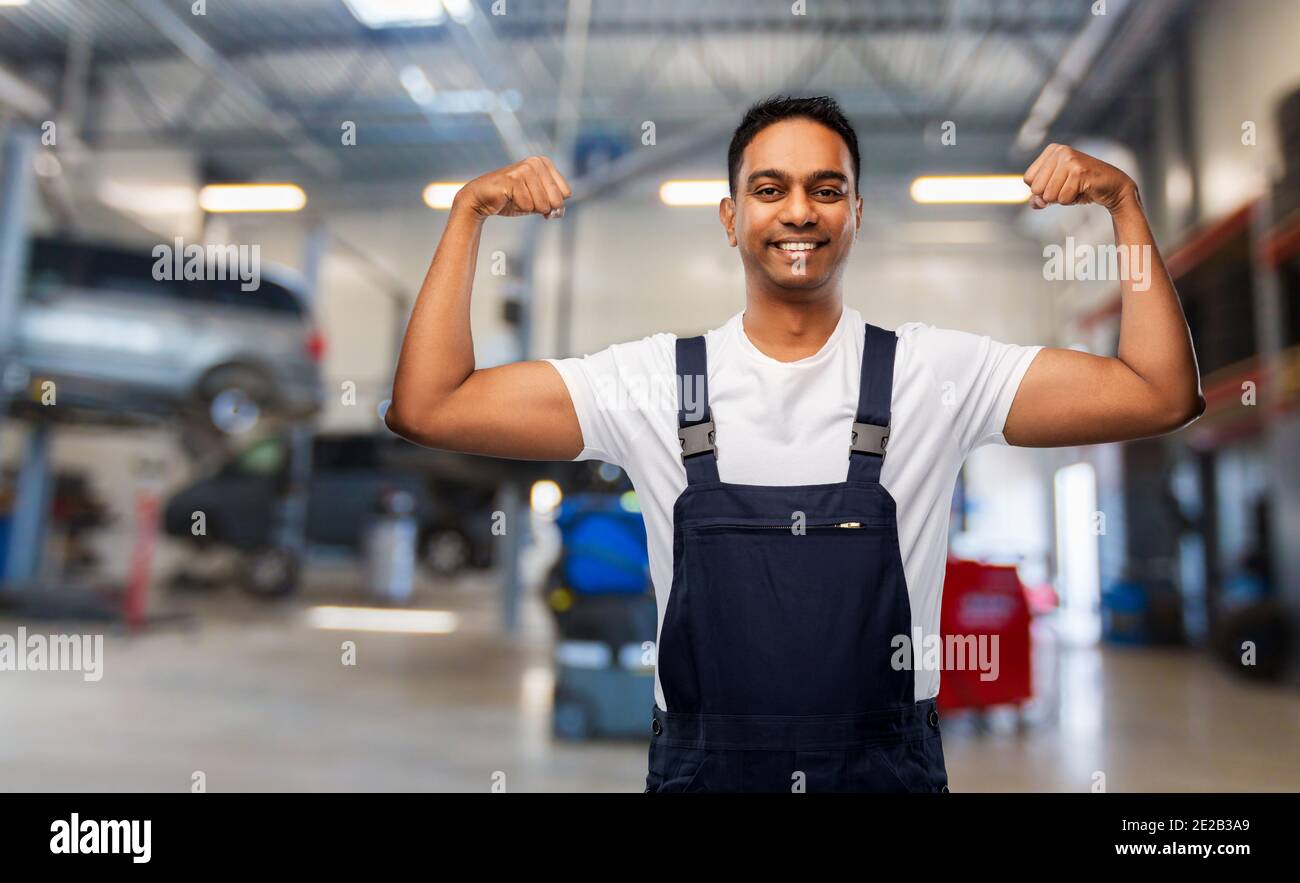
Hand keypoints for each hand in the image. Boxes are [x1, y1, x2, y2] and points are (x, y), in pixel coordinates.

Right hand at [455, 155, 572, 219]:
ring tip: (515, 198)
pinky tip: (508, 198)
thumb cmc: (511, 198)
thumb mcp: (538, 202)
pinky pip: (527, 206)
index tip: (536, 198)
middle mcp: (535, 162)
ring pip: (541, 204)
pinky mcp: (512, 179)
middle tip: (524, 200)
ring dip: (528, 208)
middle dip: (542, 207)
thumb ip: (554, 206)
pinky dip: (518, 207)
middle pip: (556, 200)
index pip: (566, 193)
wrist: (483, 199)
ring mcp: (524, 169)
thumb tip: (559, 212)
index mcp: (545, 163)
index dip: (553, 203)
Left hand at [1022, 144, 1136, 213]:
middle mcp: (1060, 151)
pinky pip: (1063, 198)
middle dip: (1051, 195)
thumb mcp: (1056, 191)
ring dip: (1063, 198)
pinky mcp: (1079, 171)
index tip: (1059, 184)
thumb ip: (1039, 197)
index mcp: (1052, 151)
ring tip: (1076, 188)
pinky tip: (1084, 190)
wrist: (1113, 187)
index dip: (1041, 189)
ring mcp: (1070, 160)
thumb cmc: (1082, 188)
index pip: (1027, 179)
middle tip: (1069, 187)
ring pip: (1049, 195)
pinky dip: (1072, 200)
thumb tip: (1035, 202)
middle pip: (1036, 188)